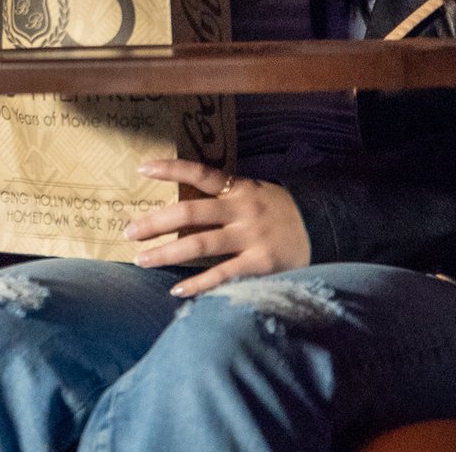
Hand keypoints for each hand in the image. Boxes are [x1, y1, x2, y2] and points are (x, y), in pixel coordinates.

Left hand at [125, 159, 310, 296]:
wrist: (327, 231)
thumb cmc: (282, 213)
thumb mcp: (256, 195)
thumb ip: (224, 200)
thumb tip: (181, 210)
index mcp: (240, 188)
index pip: (200, 172)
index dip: (170, 168)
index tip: (141, 167)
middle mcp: (242, 210)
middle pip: (189, 212)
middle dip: (155, 222)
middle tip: (128, 231)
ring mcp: (251, 238)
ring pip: (199, 245)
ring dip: (166, 253)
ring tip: (141, 259)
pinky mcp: (261, 264)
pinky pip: (221, 275)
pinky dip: (197, 284)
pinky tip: (175, 289)